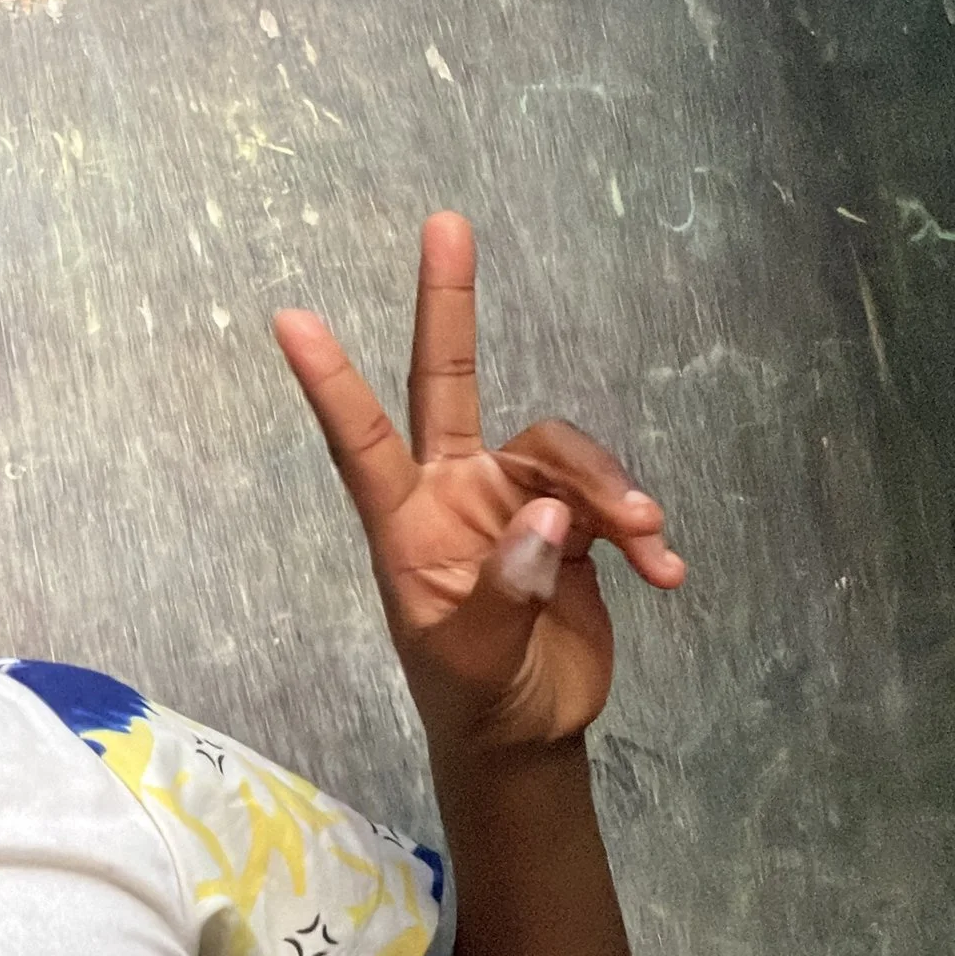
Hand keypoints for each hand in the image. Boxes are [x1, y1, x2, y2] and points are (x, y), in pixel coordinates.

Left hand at [271, 212, 686, 755]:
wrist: (526, 731)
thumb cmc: (476, 697)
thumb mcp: (477, 662)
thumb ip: (505, 593)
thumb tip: (543, 521)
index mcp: (404, 524)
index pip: (359, 440)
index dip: (329, 382)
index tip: (288, 318)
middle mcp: (452, 492)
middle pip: (447, 381)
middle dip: (447, 303)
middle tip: (444, 224)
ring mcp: (510, 499)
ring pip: (561, 451)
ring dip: (609, 487)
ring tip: (649, 540)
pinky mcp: (567, 520)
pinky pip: (608, 496)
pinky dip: (642, 528)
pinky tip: (666, 572)